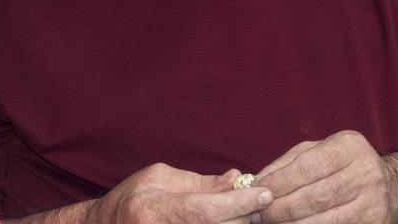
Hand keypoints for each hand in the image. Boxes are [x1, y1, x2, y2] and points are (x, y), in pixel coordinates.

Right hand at [88, 163, 273, 222]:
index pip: (209, 211)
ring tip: (243, 212)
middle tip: (259, 201)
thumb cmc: (132, 199)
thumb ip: (200, 182)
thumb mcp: (160, 178)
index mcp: (155, 211)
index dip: (241, 202)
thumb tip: (236, 178)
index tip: (264, 192)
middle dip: (247, 215)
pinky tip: (230, 221)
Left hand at [253, 130, 397, 222]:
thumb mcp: (319, 152)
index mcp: (349, 146)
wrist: (391, 188)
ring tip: (270, 223)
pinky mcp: (374, 223)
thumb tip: (257, 180)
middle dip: (280, 208)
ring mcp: (373, 201)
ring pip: (323, 220)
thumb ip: (288, 163)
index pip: (307, 166)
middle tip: (257, 214)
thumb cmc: (343, 166)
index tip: (256, 191)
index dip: (279, 182)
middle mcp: (365, 172)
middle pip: (313, 196)